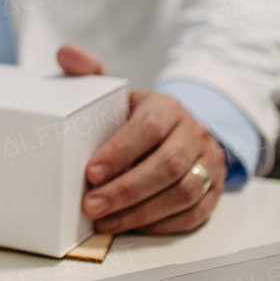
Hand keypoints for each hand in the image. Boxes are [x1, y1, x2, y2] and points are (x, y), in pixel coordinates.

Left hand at [58, 45, 226, 234]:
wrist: (177, 129)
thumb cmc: (136, 115)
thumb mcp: (115, 91)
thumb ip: (89, 72)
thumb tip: (65, 53)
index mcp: (167, 107)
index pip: (149, 129)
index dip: (121, 152)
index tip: (91, 172)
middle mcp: (193, 134)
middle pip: (167, 167)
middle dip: (126, 190)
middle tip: (92, 205)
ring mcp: (208, 164)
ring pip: (184, 194)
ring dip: (142, 212)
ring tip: (106, 222)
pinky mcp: (214, 191)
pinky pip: (194, 214)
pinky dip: (161, 225)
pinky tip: (131, 227)